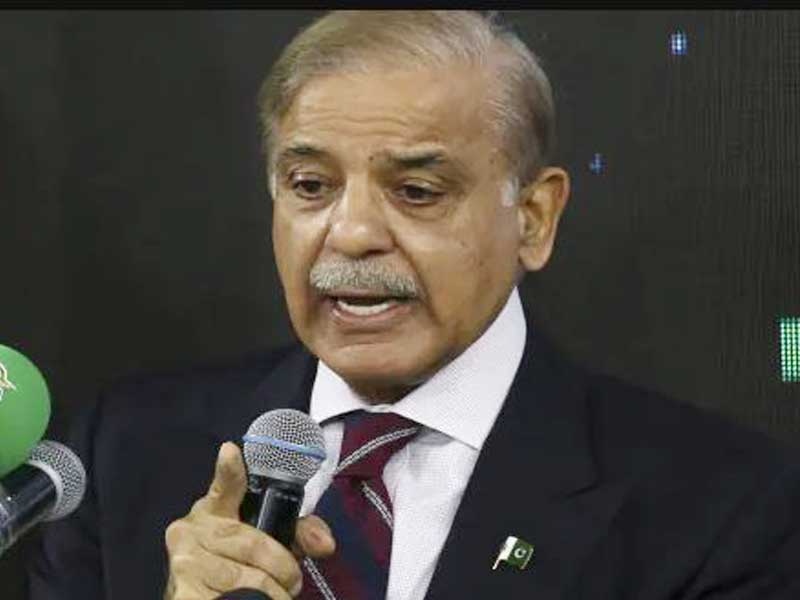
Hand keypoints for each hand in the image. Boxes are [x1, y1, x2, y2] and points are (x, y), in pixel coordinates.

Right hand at [164, 442, 334, 598]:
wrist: (204, 595)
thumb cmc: (239, 563)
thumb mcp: (271, 542)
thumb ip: (301, 533)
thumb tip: (325, 543)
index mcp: (214, 508)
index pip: (224, 486)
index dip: (229, 470)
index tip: (230, 452)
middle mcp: (191, 529)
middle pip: (251, 543)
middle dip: (281, 566)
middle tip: (291, 580)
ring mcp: (184, 561)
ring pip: (243, 577)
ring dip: (271, 591)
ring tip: (276, 594)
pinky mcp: (182, 593)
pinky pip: (232, 598)